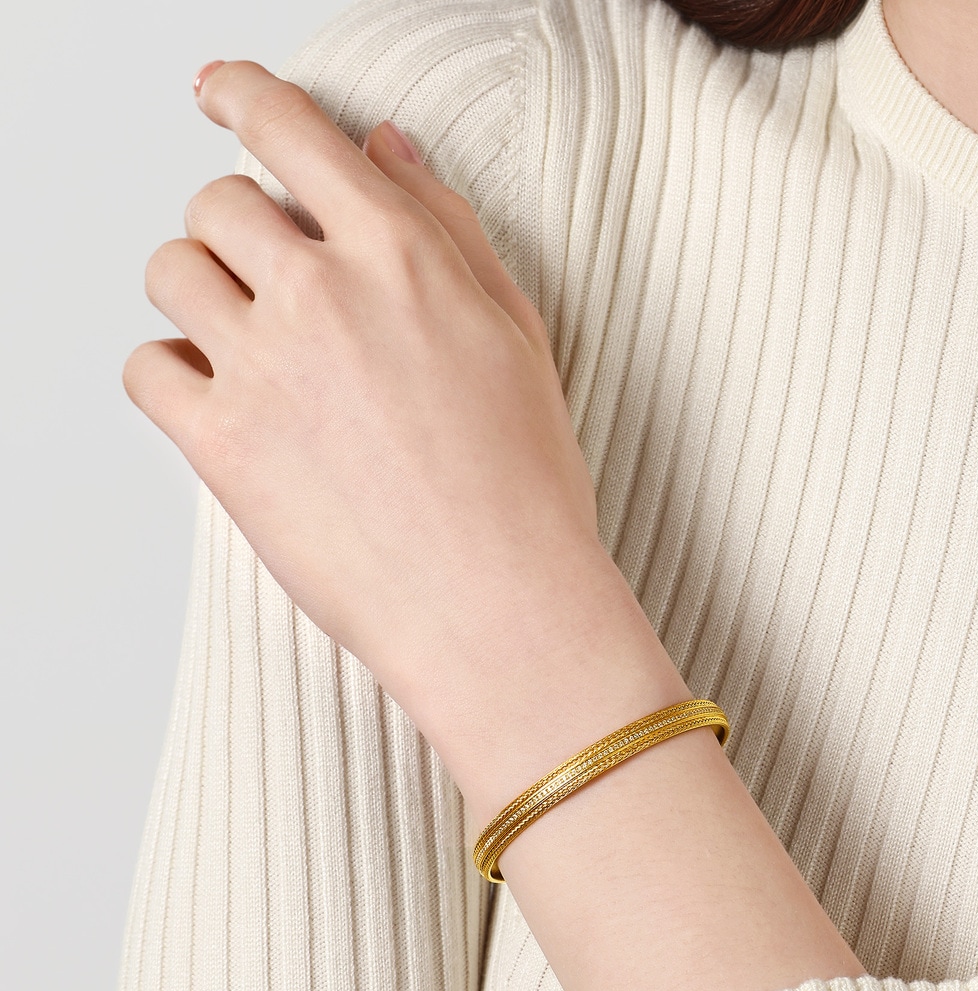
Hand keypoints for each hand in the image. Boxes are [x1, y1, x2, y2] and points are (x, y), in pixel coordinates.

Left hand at [124, 60, 600, 722]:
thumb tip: (386, 150)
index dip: (245, 96)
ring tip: (247, 340)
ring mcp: (266, 367)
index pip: (292, 131)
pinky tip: (225, 398)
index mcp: (401, 256)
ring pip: (170, 271)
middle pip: (217, 202)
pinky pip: (147, 367)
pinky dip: (172, 372)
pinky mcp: (222, 445)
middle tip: (270, 274)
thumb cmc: (525, 486)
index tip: (224, 94)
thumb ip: (447, 228)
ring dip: (199, 290)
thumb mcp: (518, 336)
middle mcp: (323, 294)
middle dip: (237, 226)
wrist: (498, 603)